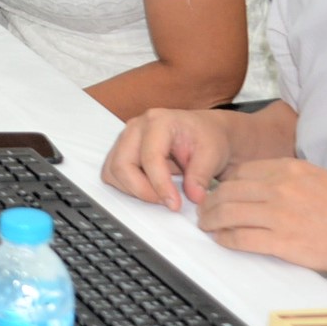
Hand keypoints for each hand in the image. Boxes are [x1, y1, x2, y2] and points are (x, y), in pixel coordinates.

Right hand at [101, 107, 244, 210]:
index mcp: (159, 121)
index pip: (150, 157)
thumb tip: (193, 196)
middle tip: (165, 202)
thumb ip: (201, 175)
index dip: (160, 185)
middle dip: (141, 190)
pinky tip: (150, 188)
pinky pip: (113, 174)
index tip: (174, 204)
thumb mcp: (213, 154)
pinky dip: (127, 187)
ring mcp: (126, 138)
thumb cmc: (207, 138)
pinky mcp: (122, 151)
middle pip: (122, 164)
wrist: (205, 133)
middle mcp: (137, 127)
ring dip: (133, 189)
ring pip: (113, 171)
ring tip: (159, 195)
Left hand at [195, 156, 326, 279]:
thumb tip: (265, 187)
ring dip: (211, 221)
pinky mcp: (283, 242)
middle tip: (204, 211)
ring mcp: (280, 215)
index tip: (218, 193)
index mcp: (290, 169)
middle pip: (228, 192)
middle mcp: (281, 188)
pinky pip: (242, 239)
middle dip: (210, 202)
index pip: (241, 173)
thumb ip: (291, 180)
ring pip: (228, 214)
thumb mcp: (321, 179)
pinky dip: (226, 239)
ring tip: (207, 226)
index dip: (224, 184)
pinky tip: (222, 240)